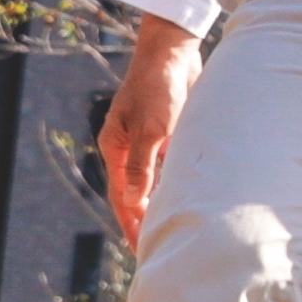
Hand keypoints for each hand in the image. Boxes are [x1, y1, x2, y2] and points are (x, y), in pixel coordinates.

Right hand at [101, 15, 200, 248]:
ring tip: (172, 228)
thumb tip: (132, 201)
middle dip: (143, 219)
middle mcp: (128, 146)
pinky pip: (168, 165)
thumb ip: (142, 165)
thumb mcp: (151, 129)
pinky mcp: (168, 132)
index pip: (122, 195)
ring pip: (152, 180)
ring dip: (159, 202)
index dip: (131, 222)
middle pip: (134, 192)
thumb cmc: (160, 89)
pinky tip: (186, 198)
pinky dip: (173, 183)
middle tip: (155, 247)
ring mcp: (147, 139)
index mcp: (115, 147)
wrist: (174, 53)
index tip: (140, 247)